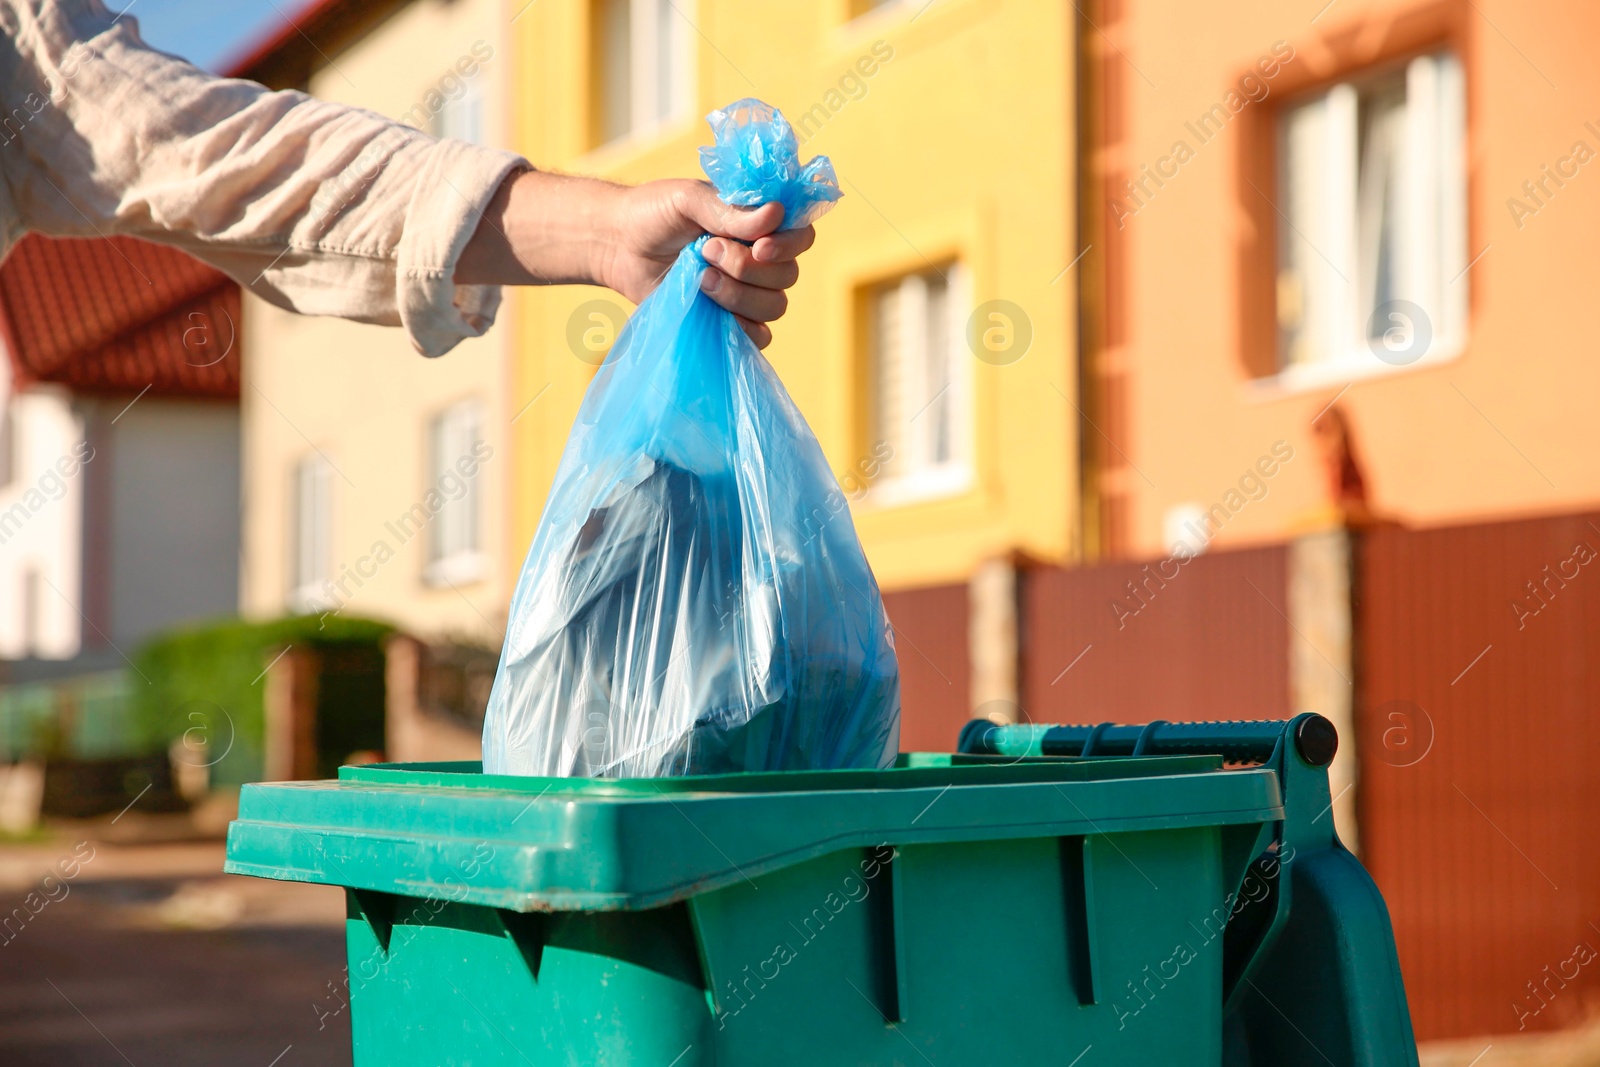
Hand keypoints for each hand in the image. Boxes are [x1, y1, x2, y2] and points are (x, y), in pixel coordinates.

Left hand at [597, 179, 814, 348]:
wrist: (618, 246)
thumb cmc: (654, 213)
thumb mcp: (688, 198)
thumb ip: (729, 210)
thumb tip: (775, 214)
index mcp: (761, 224)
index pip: (802, 236)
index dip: (790, 244)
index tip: (760, 245)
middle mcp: (762, 259)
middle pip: (788, 275)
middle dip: (748, 268)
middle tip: (707, 251)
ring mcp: (748, 292)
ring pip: (775, 306)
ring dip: (738, 295)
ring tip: (700, 278)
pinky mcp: (731, 321)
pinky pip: (759, 336)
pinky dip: (741, 326)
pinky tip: (710, 307)